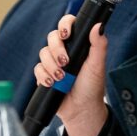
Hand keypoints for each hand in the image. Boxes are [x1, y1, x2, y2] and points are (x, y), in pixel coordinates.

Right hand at [33, 15, 109, 135]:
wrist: (82, 110)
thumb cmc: (92, 87)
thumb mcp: (98, 66)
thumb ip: (99, 45)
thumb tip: (99, 25)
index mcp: (78, 44)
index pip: (68, 25)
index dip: (64, 24)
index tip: (66, 34)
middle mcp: (65, 50)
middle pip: (52, 37)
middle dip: (57, 49)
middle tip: (66, 62)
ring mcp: (53, 62)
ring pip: (43, 53)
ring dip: (51, 65)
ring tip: (61, 78)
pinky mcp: (44, 74)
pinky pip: (37, 69)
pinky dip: (43, 75)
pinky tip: (52, 83)